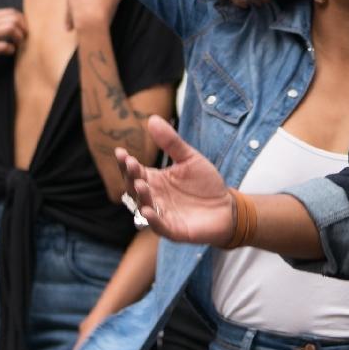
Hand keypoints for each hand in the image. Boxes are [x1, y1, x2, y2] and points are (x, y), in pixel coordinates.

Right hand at [0, 9, 26, 79]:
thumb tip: (17, 20)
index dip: (22, 20)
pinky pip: (4, 45)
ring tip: (18, 44)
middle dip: (23, 28)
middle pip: (13, 19)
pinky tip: (9, 52)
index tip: (24, 30)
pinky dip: (11, 49)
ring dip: (19, 37)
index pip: (11, 12)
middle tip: (23, 38)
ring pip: (10, 28)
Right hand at [117, 117, 234, 246]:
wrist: (228, 207)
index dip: (126, 163)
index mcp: (155, 180)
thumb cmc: (206, 183)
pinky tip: (148, 210)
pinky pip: (159, 226)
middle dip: (131, 177)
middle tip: (131, 165)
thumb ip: (171, 142)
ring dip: (141, 196)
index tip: (120, 152)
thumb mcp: (189, 159)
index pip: (135, 171)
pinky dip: (152, 220)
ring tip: (141, 184)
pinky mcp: (173, 230)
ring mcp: (162, 215)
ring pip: (144, 207)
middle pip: (134, 188)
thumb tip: (152, 119)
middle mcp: (154, 198)